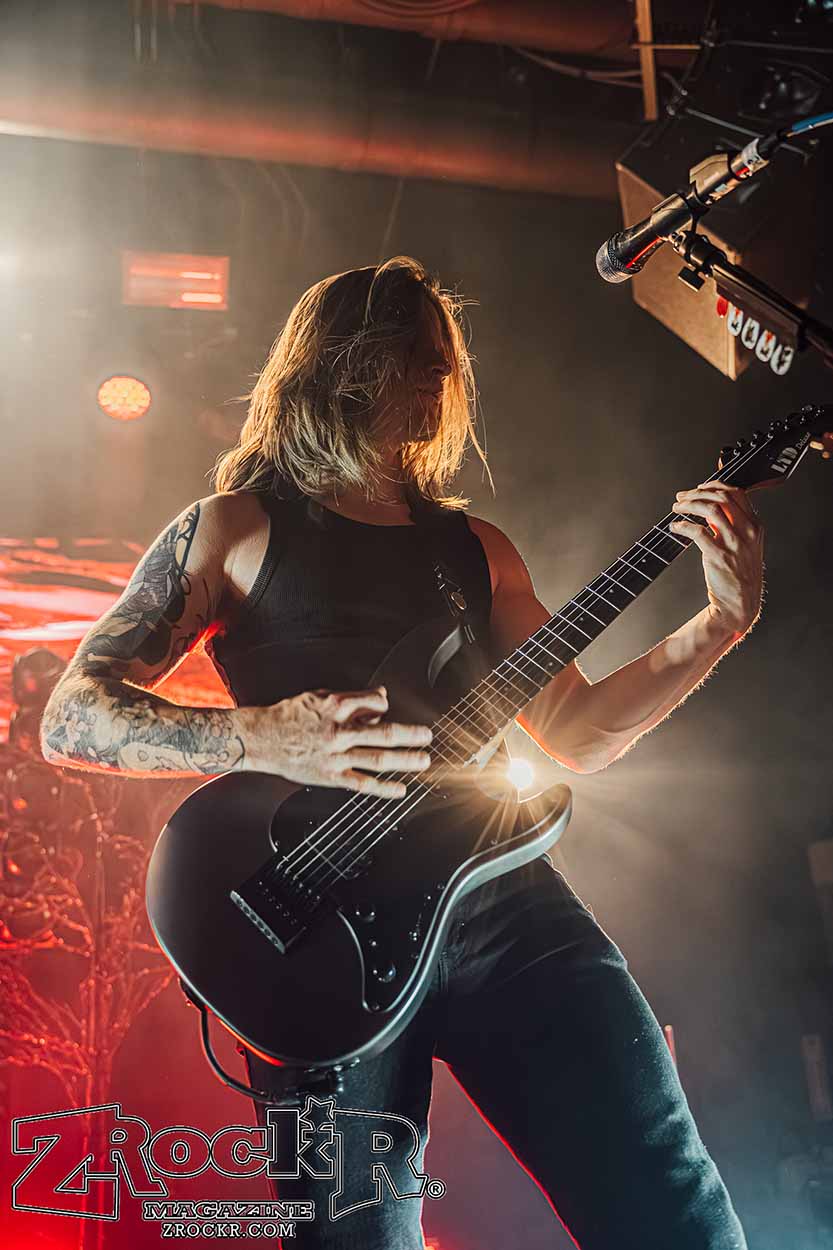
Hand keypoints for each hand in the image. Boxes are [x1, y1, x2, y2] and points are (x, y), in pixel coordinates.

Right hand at [250, 685, 431, 797]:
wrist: (261, 738)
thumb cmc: (289, 716)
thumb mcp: (319, 696)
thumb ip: (352, 698)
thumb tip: (381, 697)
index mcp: (336, 707)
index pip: (375, 703)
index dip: (386, 705)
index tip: (388, 708)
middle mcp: (339, 732)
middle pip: (384, 733)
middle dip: (410, 735)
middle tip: (428, 736)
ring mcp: (336, 756)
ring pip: (378, 758)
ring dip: (405, 760)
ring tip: (423, 760)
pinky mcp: (330, 776)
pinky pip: (362, 784)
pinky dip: (384, 788)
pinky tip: (400, 789)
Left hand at [670, 481, 763, 636]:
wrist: (740, 603)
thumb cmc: (740, 574)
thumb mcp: (744, 545)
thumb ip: (731, 525)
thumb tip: (710, 507)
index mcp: (755, 526)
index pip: (736, 493)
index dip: (714, 486)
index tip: (698, 488)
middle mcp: (747, 531)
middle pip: (722, 496)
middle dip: (697, 492)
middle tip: (681, 497)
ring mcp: (734, 543)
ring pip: (710, 509)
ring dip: (689, 504)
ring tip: (676, 508)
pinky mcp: (719, 556)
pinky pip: (697, 531)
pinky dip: (683, 525)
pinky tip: (675, 527)